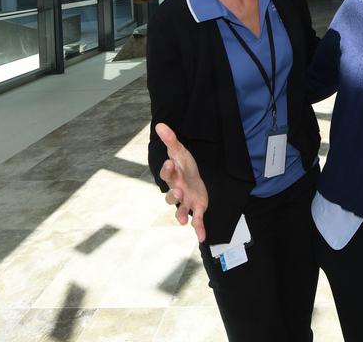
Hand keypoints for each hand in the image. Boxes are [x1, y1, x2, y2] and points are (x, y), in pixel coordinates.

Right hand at [156, 123, 208, 242]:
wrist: (196, 176)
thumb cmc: (185, 165)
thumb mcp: (180, 151)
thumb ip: (171, 140)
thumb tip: (160, 124)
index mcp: (173, 176)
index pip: (166, 174)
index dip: (167, 170)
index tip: (170, 163)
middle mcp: (176, 190)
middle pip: (170, 196)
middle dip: (172, 195)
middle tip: (177, 191)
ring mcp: (186, 201)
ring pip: (180, 210)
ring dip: (181, 214)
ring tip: (183, 219)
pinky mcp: (197, 208)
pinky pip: (196, 220)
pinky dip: (199, 229)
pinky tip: (202, 237)